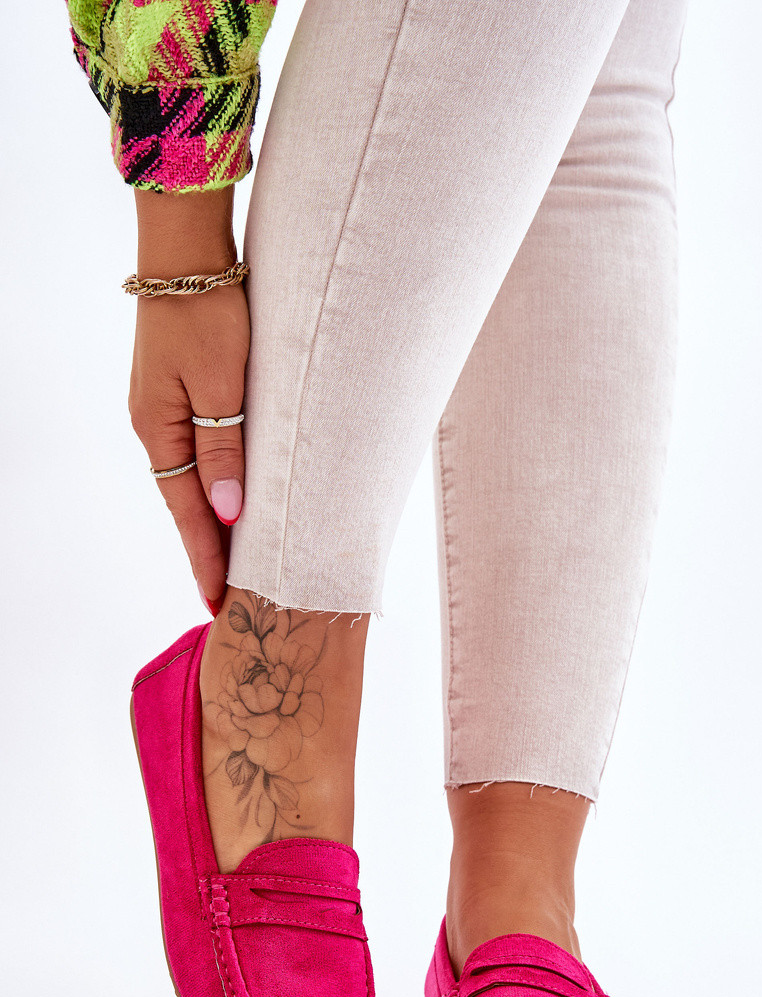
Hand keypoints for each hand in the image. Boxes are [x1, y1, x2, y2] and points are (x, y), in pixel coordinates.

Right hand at [128, 186, 248, 610]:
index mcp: (160, 431)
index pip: (187, 513)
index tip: (218, 603)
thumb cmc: (208, 313)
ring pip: (190, 480)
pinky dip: (212, 485)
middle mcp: (156, 427)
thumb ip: (225, 448)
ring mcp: (164, 410)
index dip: (206, 559)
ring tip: (232, 562)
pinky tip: (227, 500)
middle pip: (185, 504)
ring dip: (211, 521)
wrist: (187, 255)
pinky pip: (196, 453)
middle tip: (228, 600)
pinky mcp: (178, 393)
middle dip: (207, 552)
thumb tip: (225, 512)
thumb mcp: (222, 385)